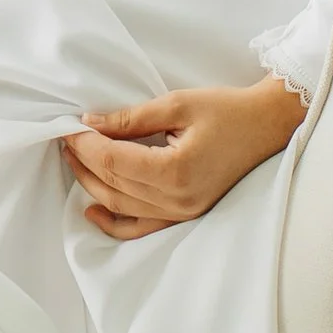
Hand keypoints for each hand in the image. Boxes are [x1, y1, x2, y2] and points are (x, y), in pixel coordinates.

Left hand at [61, 76, 306, 238]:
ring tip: (73, 160)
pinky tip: (92, 210)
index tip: (68, 126)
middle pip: (112, 185)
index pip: (113, 162)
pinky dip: (113, 223)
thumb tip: (90, 123)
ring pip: (121, 207)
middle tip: (66, 138)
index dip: (85, 145)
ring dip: (92, 184)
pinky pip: (142, 227)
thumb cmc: (227, 110)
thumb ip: (129, 119)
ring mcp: (183, 213)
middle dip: (83, 161)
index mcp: (176, 171)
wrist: (266, 127)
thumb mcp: (176, 104)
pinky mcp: (187, 215)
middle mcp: (178, 200)